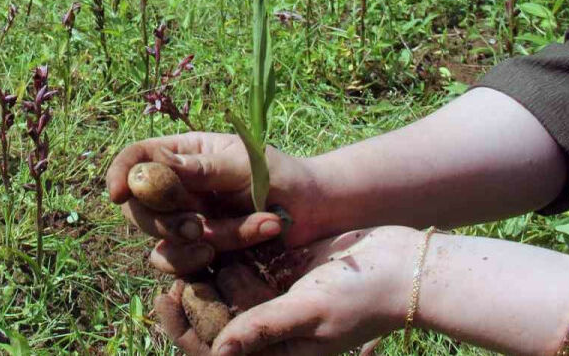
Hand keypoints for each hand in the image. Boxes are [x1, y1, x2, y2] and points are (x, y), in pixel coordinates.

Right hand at [106, 132, 324, 273]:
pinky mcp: (198, 251)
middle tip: (196, 226)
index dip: (120, 174)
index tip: (118, 194)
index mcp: (183, 154)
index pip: (135, 158)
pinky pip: (178, 264)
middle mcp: (177, 188)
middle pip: (137, 206)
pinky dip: (199, 262)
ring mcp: (185, 220)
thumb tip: (154, 166)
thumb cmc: (282, 175)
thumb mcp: (245, 165)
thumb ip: (202, 168)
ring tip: (229, 238)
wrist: (315, 211)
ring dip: (192, 243)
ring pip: (159, 240)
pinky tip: (228, 253)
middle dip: (164, 221)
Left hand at [156, 227, 419, 355]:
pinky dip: (223, 248)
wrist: (401, 265)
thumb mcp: (310, 312)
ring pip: (220, 284)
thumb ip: (264, 329)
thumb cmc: (363, 298)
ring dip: (202, 265)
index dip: (184, 328)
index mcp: (273, 353)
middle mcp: (266, 329)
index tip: (167, 296)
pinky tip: (204, 225)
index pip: (213, 350)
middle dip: (189, 291)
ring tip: (186, 240)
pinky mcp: (275, 268)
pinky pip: (240, 260)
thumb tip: (219, 353)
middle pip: (210, 314)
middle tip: (170, 260)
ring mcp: (270, 296)